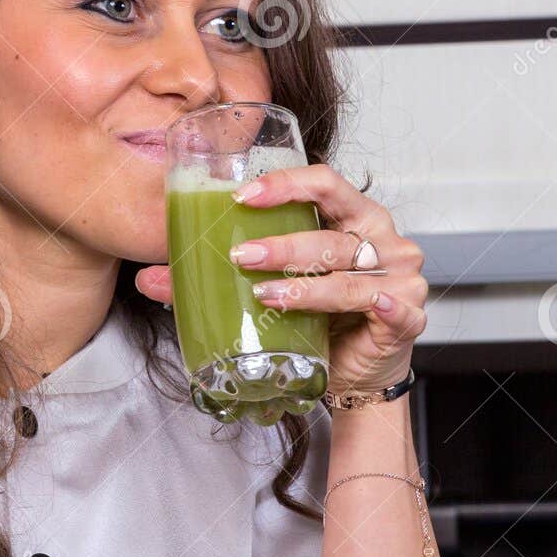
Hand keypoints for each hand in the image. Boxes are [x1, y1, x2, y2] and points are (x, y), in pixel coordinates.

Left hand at [134, 163, 427, 393]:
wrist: (355, 373)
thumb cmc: (318, 318)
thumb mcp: (271, 288)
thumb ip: (216, 278)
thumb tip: (147, 279)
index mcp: (352, 215)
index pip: (325, 183)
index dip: (286, 184)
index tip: (244, 197)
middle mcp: (382, 238)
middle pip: (332, 232)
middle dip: (284, 244)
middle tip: (242, 256)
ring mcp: (399, 275)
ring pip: (349, 272)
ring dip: (306, 284)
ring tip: (266, 294)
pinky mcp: (408, 315)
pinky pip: (390, 306)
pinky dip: (374, 304)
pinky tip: (363, 307)